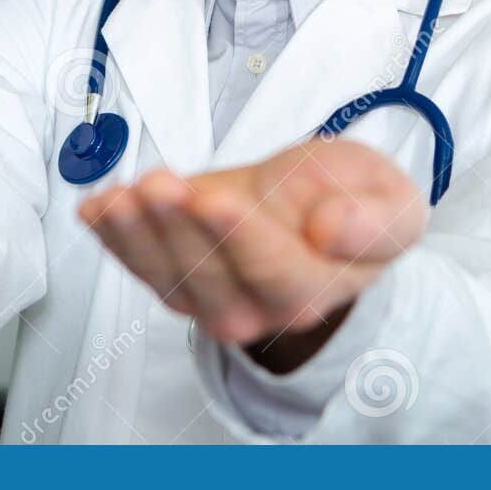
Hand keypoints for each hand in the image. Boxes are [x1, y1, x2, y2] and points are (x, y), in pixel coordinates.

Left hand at [78, 137, 425, 363]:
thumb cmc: (351, 202)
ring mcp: (211, 295)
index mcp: (317, 287)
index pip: (276, 274)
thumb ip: (378, 220)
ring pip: (168, 274)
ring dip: (136, 235)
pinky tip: (94, 209)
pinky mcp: (176, 275)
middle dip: (179, 229)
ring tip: (119, 196)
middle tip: (159, 184)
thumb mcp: (395, 202)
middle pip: (211, 277)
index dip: (242, 238)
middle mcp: (259, 305)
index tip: (216, 198)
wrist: (316, 210)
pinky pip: (139, 263)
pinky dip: (111, 237)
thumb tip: (332, 229)